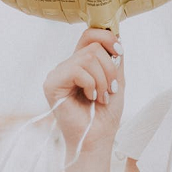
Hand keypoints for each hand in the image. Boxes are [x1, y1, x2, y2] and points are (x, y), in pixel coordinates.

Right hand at [43, 28, 124, 155]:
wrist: (98, 136)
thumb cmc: (106, 111)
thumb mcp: (116, 78)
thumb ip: (115, 57)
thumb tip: (116, 35)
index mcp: (81, 62)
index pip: (90, 34)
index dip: (108, 37)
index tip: (119, 53)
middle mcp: (68, 64)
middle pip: (93, 46)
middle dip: (110, 68)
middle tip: (110, 89)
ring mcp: (58, 73)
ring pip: (88, 57)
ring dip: (102, 79)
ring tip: (101, 97)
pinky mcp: (52, 83)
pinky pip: (77, 70)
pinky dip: (91, 84)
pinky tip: (90, 97)